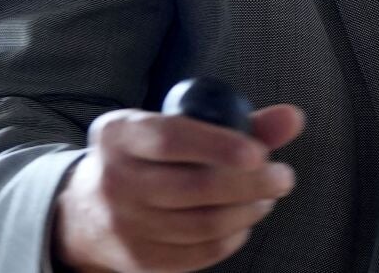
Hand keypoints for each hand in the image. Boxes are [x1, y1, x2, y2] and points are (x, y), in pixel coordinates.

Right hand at [52, 104, 305, 272]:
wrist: (85, 208)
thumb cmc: (149, 157)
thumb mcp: (176, 127)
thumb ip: (238, 121)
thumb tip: (293, 119)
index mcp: (120, 135)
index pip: (171, 140)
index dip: (218, 146)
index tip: (259, 152)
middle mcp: (115, 180)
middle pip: (194, 187)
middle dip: (251, 184)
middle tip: (283, 177)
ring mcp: (123, 224)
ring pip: (200, 224)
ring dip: (247, 211)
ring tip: (266, 198)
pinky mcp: (137, 259)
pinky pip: (197, 253)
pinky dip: (231, 238)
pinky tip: (243, 222)